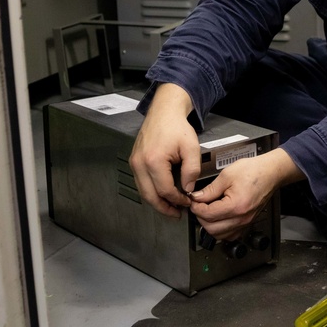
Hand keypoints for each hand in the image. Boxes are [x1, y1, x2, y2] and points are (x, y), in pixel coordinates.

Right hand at [129, 84, 200, 217]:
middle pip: (149, 196)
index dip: (177, 200)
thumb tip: (188, 189)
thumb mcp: (191, 148)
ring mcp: (134, 162)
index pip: (165, 190)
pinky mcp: (134, 161)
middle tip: (176, 214)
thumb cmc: (177, 127)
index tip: (187, 201)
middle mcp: (140, 164)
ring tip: (170, 207)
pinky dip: (151, 191)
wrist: (164, 112)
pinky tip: (162, 194)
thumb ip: (191, 171)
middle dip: (164, 208)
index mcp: (154, 161)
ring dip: (156, 201)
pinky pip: (141, 182)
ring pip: (143, 191)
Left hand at [190, 148, 302, 241]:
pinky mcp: (248, 223)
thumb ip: (210, 189)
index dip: (196, 207)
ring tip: (207, 211)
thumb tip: (197, 198)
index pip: (208, 215)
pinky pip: (230, 235)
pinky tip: (218, 219)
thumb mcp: (227, 175)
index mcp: (236, 206)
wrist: (271, 172)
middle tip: (198, 206)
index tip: (194, 201)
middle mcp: (242, 218)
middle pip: (211, 229)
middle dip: (201, 218)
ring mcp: (246, 222)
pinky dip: (221, 230)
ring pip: (220, 236)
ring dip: (210, 226)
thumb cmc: (254, 171)